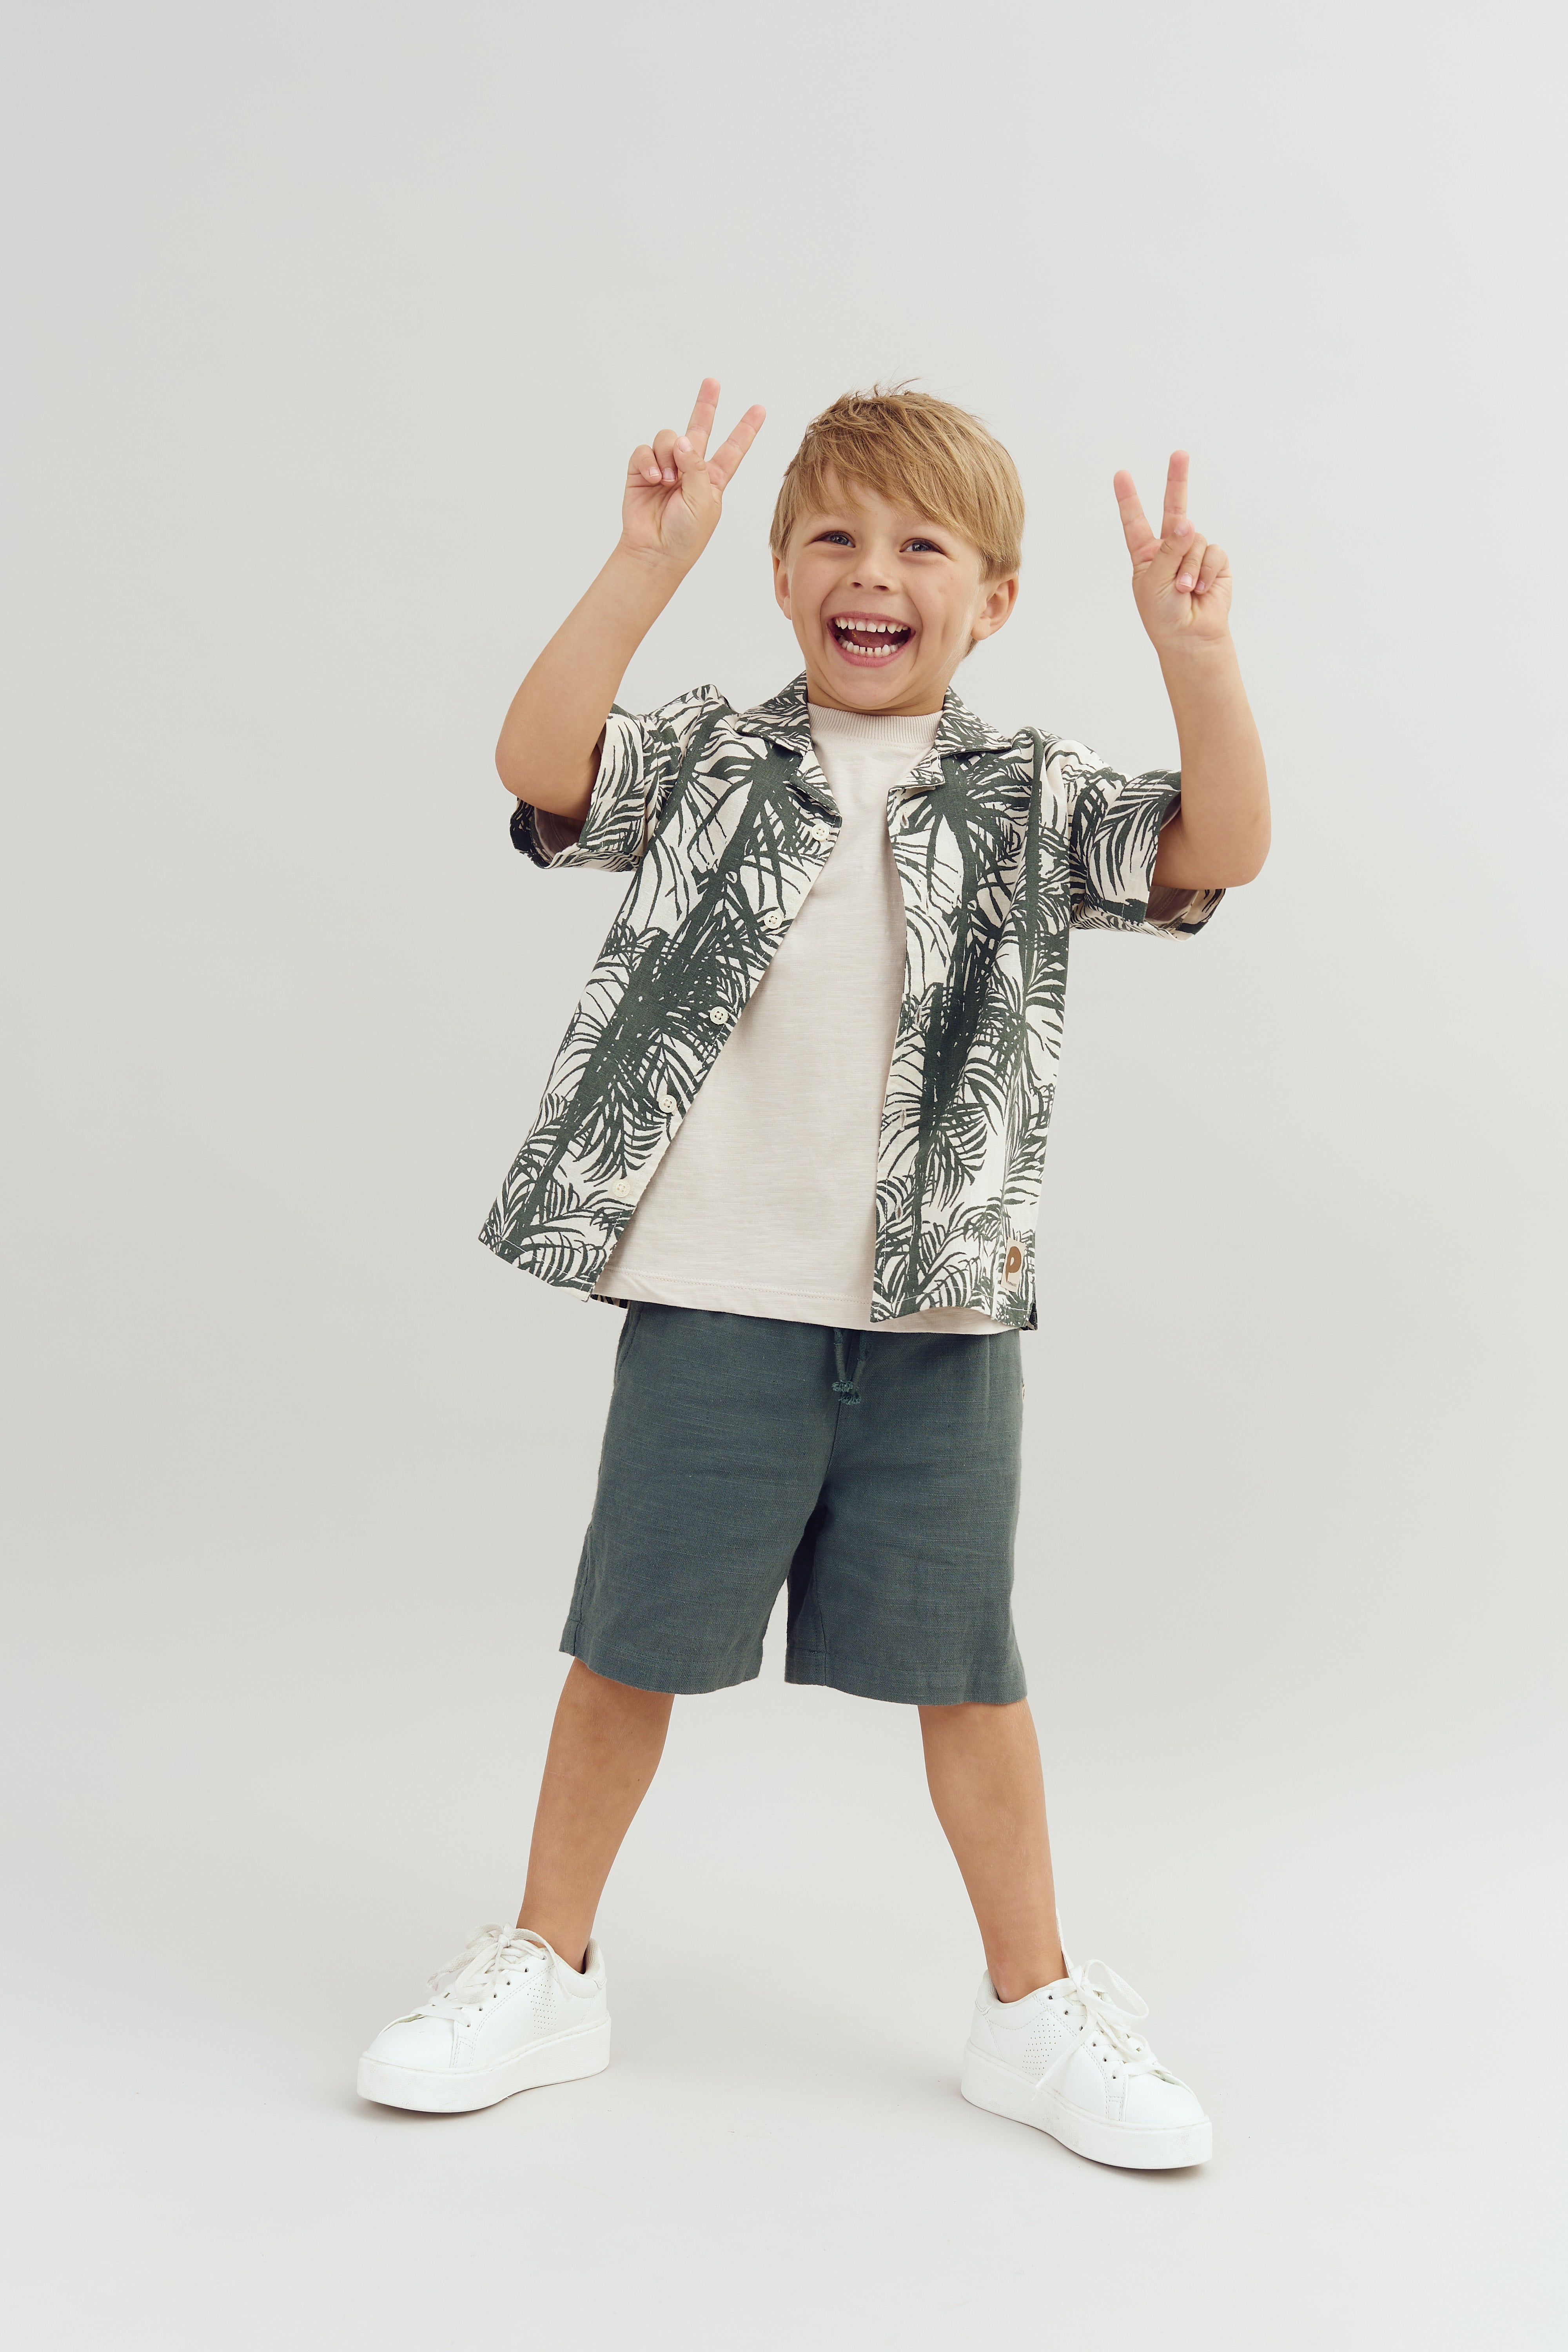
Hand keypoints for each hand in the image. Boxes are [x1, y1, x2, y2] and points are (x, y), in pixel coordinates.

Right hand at [619, 377, 765, 572]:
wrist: (654, 552)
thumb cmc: (685, 535)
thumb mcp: (704, 502)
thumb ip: (697, 468)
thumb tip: (683, 440)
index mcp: (713, 478)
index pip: (733, 449)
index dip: (745, 429)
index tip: (760, 408)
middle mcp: (690, 468)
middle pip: (700, 428)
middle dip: (706, 404)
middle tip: (713, 382)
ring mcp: (666, 467)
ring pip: (669, 437)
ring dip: (668, 455)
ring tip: (667, 481)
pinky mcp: (641, 471)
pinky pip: (644, 451)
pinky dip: (648, 462)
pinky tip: (652, 479)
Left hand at [1114, 452, 1232, 657]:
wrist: (1190, 637)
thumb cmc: (1164, 615)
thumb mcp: (1154, 582)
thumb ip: (1168, 550)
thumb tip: (1186, 523)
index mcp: (1147, 555)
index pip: (1135, 522)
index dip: (1128, 499)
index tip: (1120, 474)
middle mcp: (1170, 549)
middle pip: (1174, 509)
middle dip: (1177, 481)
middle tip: (1180, 454)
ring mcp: (1193, 553)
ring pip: (1194, 539)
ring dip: (1189, 566)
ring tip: (1184, 589)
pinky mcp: (1215, 562)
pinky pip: (1213, 553)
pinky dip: (1205, 571)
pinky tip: (1200, 589)